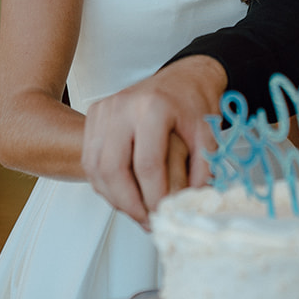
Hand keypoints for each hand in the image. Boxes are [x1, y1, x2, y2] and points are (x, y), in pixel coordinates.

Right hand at [81, 55, 228, 225]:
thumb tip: (190, 204)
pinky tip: (123, 195)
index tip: (164, 214)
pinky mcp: (94, 116)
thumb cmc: (193, 104)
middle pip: (113, 168)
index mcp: (153, 107)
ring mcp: (104, 110)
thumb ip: (203, 169)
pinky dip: (104, 184)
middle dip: (129, 203)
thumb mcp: (208, 134)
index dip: (155, 196)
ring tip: (136, 212)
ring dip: (114, 197)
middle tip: (146, 220)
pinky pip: (90, 159)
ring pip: (96, 167)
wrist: (182, 78)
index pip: (147, 164)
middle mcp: (123, 106)